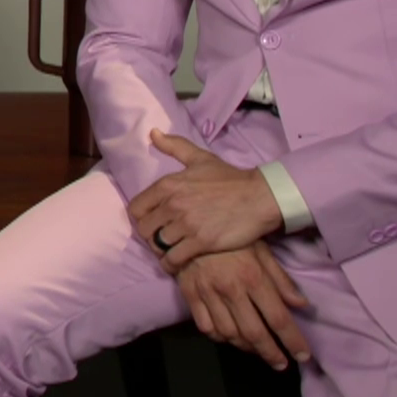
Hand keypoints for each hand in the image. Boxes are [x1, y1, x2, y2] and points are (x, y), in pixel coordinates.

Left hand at [130, 130, 284, 271]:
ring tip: (169, 251)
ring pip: (157, 245)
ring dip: (161, 251)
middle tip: (161, 239)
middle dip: (150, 236)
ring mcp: (186, 224)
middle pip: (144, 229)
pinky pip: (173, 259)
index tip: (152, 222)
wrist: (260, 197)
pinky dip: (171, 264)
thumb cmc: (230, 178)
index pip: (136, 209)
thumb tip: (152, 133)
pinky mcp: (201, 242)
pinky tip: (176, 263)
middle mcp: (172, 204)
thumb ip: (174, 146)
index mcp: (167, 185)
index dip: (141, 218)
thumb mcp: (200, 158)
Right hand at [174, 242, 312, 370]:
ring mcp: (208, 294)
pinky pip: (206, 327)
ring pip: (229, 334)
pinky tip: (229, 336)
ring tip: (256, 349)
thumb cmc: (231, 238)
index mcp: (253, 277)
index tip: (303, 356)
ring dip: (246, 347)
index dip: (292, 341)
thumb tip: (301, 304)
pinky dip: (220, 337)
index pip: (278, 318)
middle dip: (270, 353)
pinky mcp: (190, 295)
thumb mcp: (261, 250)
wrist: (189, 228)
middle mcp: (231, 290)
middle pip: (254, 332)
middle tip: (280, 363)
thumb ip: (280, 279)